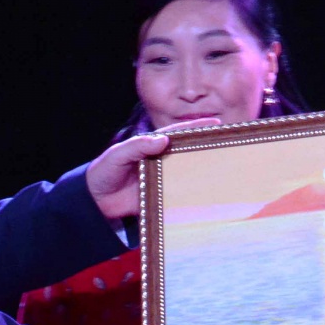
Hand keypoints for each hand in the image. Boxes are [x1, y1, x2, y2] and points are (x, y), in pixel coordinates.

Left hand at [84, 117, 218, 219]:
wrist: (95, 201)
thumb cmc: (104, 172)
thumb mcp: (117, 154)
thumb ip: (137, 146)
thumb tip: (162, 139)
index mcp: (152, 146)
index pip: (177, 133)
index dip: (196, 127)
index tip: (216, 123)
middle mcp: (162, 160)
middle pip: (187, 152)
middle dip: (207, 148)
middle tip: (229, 147)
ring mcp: (163, 179)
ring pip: (188, 174)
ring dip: (204, 173)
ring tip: (227, 171)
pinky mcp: (162, 198)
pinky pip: (180, 196)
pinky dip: (193, 197)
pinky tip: (209, 197)